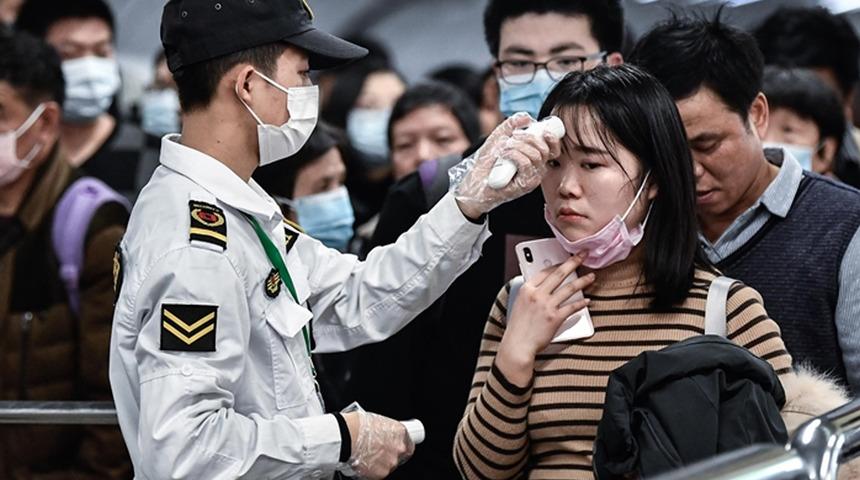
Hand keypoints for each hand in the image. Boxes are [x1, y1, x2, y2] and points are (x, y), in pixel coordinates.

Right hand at [343, 411, 414, 479]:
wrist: (346, 436)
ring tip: (368, 455)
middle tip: (379, 451)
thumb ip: (385, 430)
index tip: (396, 447)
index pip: (409, 443)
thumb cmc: (358, 425)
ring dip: (382, 462)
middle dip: (391, 454)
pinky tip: (364, 462)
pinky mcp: (381, 473)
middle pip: (400, 455)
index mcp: (400, 432)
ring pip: (389, 465)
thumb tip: (383, 434)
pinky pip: (379, 473)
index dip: (401, 446)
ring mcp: (391, 462)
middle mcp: (399, 448)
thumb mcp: (376, 420)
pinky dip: (373, 470)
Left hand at [452, 113, 561, 218]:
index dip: (552, 139)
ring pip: (535, 156)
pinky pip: (526, 164)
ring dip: (519, 145)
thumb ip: (510, 126)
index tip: (543, 130)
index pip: (553, 150)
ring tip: (505, 146)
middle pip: (545, 150)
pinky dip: (514, 154)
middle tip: (514, 135)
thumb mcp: (497, 139)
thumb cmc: (486, 164)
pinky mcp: (524, 185)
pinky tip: (504, 154)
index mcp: (534, 160)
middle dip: (530, 137)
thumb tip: (526, 117)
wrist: (473, 182)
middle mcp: (536, 171)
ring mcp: (531, 179)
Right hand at [497, 255, 593, 384]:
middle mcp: (537, 295)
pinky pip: (572, 307)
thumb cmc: (518, 328)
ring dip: (582, 281)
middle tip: (582, 256)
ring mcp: (547, 306)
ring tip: (591, 276)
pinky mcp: (555, 318)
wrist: (518, 345)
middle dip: (573, 262)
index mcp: (527, 289)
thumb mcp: (520, 305)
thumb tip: (545, 288)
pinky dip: (581, 303)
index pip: (544, 271)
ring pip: (569, 288)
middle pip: (559, 274)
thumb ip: (532, 294)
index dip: (558, 264)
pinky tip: (587, 300)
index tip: (565, 260)